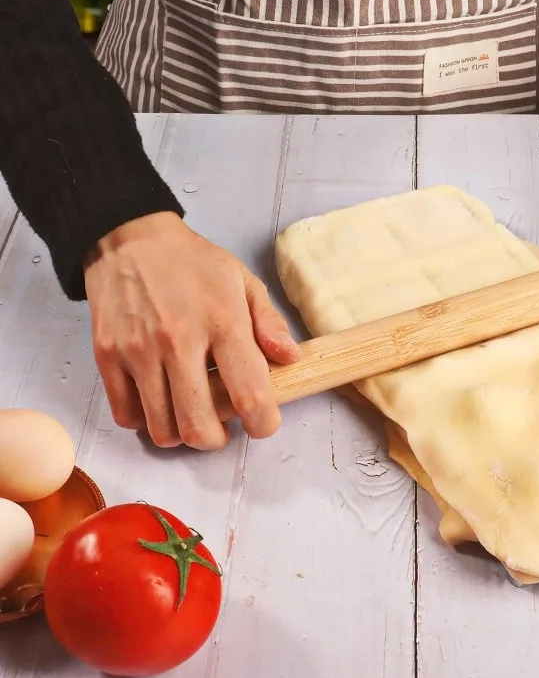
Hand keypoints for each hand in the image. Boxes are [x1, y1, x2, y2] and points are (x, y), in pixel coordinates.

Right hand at [84, 212, 299, 449]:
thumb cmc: (193, 263)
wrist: (129, 238)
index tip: (263, 423)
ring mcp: (138, 351)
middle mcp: (178, 341)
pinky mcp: (107, 356)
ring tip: (189, 409)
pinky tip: (160, 399)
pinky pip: (127, 415)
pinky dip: (147, 419)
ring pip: (162, 429)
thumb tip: (291, 360)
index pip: (250, 393)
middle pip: (198, 426)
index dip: (263, 422)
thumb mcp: (244, 281)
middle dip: (216, 440)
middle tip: (222, 425)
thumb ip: (271, 323)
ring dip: (181, 432)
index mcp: (223, 322)